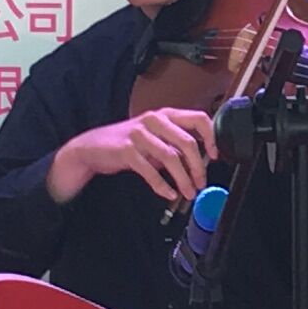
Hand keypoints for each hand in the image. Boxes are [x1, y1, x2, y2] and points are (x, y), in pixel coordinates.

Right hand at [62, 106, 220, 206]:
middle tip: (201, 183)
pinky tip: (168, 193)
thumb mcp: (155, 138)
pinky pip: (150, 171)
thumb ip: (176, 144)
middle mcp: (154, 120)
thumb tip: (201, 162)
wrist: (92, 147)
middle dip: (198, 167)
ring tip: (188, 193)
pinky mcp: (126, 150)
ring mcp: (139, 134)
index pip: (198, 118)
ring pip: (171, 157)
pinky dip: (162, 185)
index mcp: (166, 115)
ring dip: (183, 179)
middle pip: (187, 142)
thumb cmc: (128, 143)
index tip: (215, 156)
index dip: (211, 137)